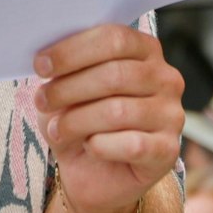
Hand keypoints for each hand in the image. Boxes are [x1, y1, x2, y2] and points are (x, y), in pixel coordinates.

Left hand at [35, 25, 183, 212]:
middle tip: (41, 101)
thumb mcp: (64, 89)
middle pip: (115, 74)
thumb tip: (46, 61)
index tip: (40, 66)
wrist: (92, 174)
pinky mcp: (168, 150)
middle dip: (69, 88)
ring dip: (77, 121)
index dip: (73, 51)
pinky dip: (101, 146)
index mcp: (145, 50)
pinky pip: (132, 144)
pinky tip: (89, 146)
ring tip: (56, 130)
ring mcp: (172, 114)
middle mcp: (166, 78)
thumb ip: (63, 70)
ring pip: (118, 110)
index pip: (114, 38)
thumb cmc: (79, 120)